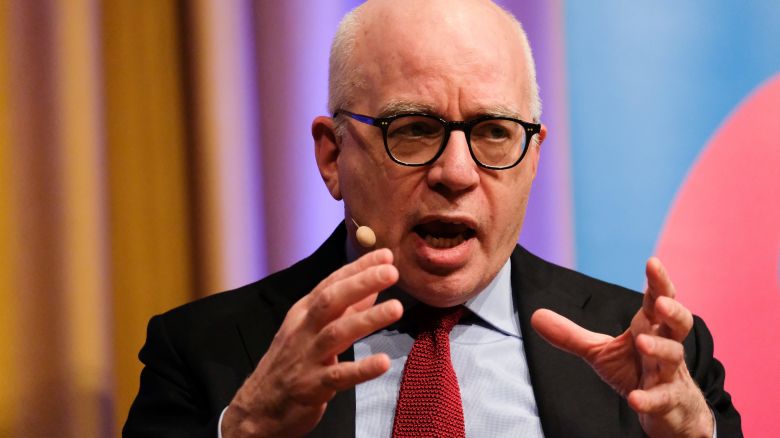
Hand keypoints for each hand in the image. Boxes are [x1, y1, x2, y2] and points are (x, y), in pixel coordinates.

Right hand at [221, 249, 402, 436]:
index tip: (386, 255)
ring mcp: (306, 357)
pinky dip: (362, 368)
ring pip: (336, 333)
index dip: (359, 268)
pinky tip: (384, 362)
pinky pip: (339, 376)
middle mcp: (303, 330)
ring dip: (367, 319)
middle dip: (360, 283)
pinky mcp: (311, 386)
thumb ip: (346, 310)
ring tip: (396, 308)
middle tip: (391, 272)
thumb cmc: (292, 363)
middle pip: (330, 300)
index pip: (332, 283)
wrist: (259, 407)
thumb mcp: (313, 331)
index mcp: (304, 313)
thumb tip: (374, 287)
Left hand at [531, 257, 712, 436]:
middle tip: (660, 302)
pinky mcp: (669, 400)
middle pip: (679, 323)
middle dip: (673, 311)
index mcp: (650, 327)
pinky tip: (636, 398)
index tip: (652, 262)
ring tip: (642, 342)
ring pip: (674, 356)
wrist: (666, 411)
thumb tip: (535, 316)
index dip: (658, 282)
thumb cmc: (636, 371)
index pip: (658, 300)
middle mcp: (666, 345)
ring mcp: (670, 373)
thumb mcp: (599, 352)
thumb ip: (571, 334)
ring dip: (660, 348)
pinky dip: (650, 397)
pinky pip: (662, 398)